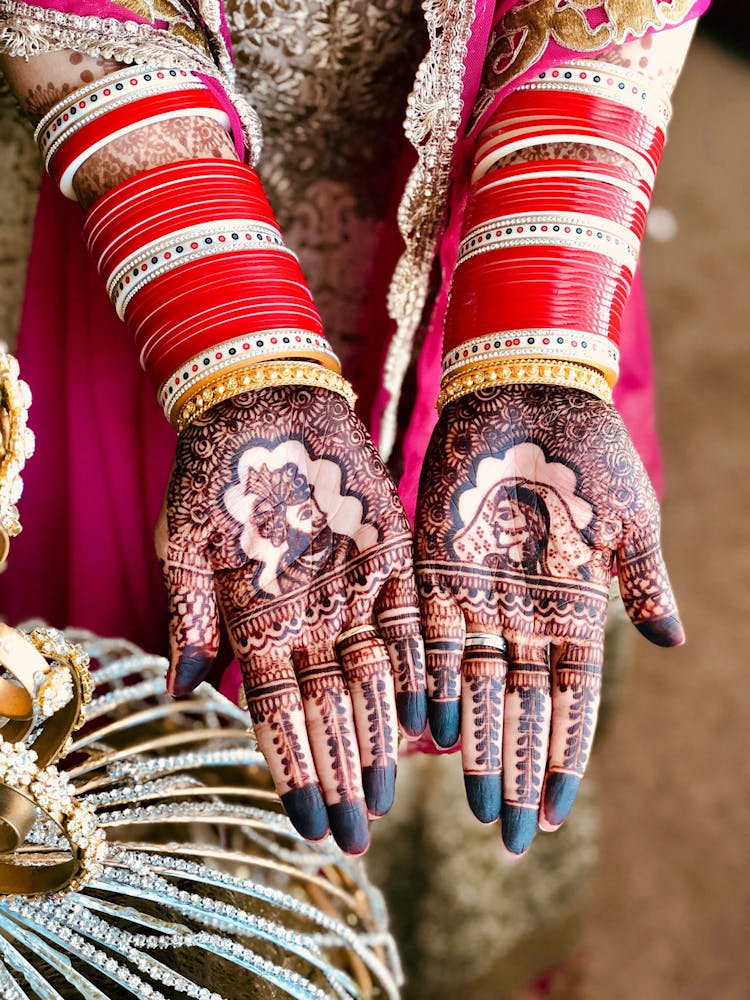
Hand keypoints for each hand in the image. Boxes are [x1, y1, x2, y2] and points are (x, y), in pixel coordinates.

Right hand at [157, 386, 426, 852]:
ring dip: (379, 739)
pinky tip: (427, 718)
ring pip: (372, 681)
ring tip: (386, 798)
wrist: (264, 402)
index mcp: (259, 621)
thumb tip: (182, 693)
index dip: (293, 772)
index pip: (277, 716)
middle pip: (329, 712)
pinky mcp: (393, 555)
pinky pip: (412, 622)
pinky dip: (418, 669)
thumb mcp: (187, 544)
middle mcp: (311, 617)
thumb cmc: (215, 471)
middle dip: (340, 774)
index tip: (308, 829)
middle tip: (357, 838)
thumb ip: (192, 615)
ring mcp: (354, 590)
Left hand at [414, 384, 681, 854]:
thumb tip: (675, 645)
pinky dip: (432, 681)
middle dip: (514, 769)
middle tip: (505, 834)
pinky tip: (429, 730)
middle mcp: (523, 613)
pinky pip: (431, 636)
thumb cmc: (590, 450)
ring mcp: (478, 593)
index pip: (570, 702)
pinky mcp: (435, 566)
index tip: (553, 814)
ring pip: (475, 684)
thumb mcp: (630, 522)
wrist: (530, 389)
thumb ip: (644, 583)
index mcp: (573, 608)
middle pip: (520, 708)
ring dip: (474, 742)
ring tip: (469, 800)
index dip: (563, 757)